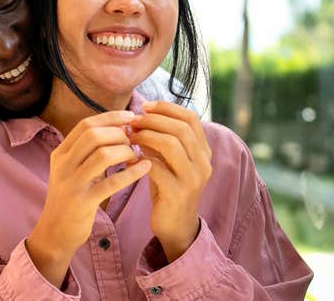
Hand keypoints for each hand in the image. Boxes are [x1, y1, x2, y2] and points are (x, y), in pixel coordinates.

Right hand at [27, 111, 151, 286]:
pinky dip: (132, 173)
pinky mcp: (82, 202)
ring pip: (103, 155)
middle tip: (134, 140)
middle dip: (119, 134)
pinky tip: (145, 169)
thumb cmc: (71, 197)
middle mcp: (63, 165)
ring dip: (125, 151)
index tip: (131, 117)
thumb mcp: (73, 170)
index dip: (110, 117)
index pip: (86, 125)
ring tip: (137, 155)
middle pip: (93, 135)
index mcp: (60, 153)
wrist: (54, 232)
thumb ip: (89, 151)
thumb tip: (119, 128)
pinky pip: (111, 183)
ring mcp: (71, 183)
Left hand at [129, 101, 211, 261]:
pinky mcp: (179, 193)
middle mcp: (204, 162)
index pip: (190, 118)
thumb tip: (141, 115)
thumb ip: (163, 139)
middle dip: (153, 120)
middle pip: (181, 128)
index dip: (167, 108)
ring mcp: (193, 178)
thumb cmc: (168, 188)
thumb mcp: (169, 161)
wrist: (175, 226)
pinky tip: (129, 157)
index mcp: (204, 151)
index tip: (144, 106)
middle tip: (132, 121)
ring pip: (171, 144)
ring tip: (130, 136)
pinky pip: (157, 167)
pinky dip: (141, 158)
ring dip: (146, 136)